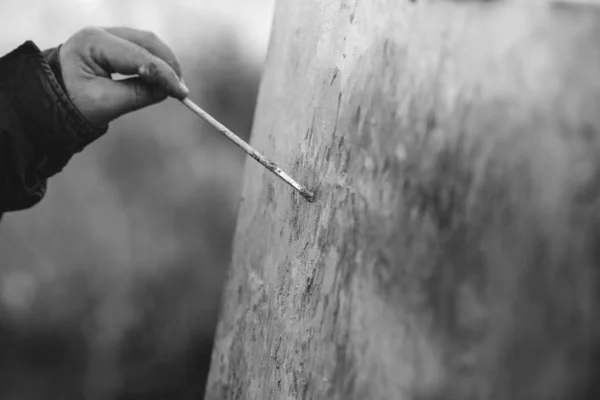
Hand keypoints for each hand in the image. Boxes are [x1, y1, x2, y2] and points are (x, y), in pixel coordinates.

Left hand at [58, 26, 188, 126]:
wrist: (52, 101)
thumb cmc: (74, 103)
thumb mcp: (107, 103)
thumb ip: (139, 94)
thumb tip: (169, 89)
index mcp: (93, 42)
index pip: (138, 55)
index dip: (164, 74)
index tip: (182, 93)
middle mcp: (101, 32)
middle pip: (147, 41)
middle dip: (168, 64)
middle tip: (181, 90)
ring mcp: (108, 35)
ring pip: (147, 42)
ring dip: (165, 62)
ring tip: (175, 86)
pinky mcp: (114, 44)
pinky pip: (142, 48)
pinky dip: (156, 62)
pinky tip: (164, 79)